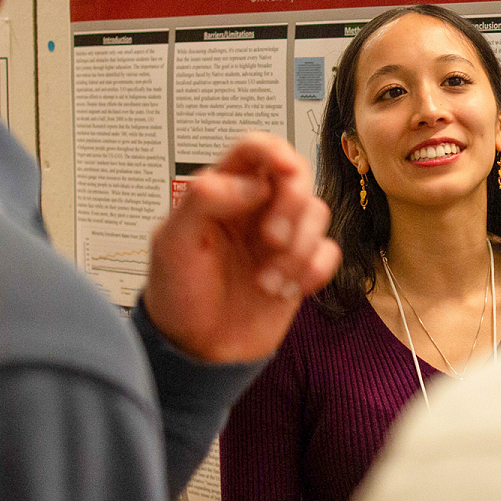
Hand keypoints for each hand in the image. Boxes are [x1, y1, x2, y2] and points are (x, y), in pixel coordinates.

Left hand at [142, 133, 340, 362]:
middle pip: (298, 175)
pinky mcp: (299, 266)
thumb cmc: (177, 294)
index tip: (284, 171)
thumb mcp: (172, 243)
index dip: (274, 151)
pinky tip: (284, 291)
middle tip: (270, 240)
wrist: (196, 351)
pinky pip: (328, 252)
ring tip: (268, 282)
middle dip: (292, 206)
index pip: (254, 149)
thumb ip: (204, 199)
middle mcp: (255, 207)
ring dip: (297, 250)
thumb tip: (252, 185)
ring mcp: (280, 236)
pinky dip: (312, 271)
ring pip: (317, 214)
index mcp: (222, 191)